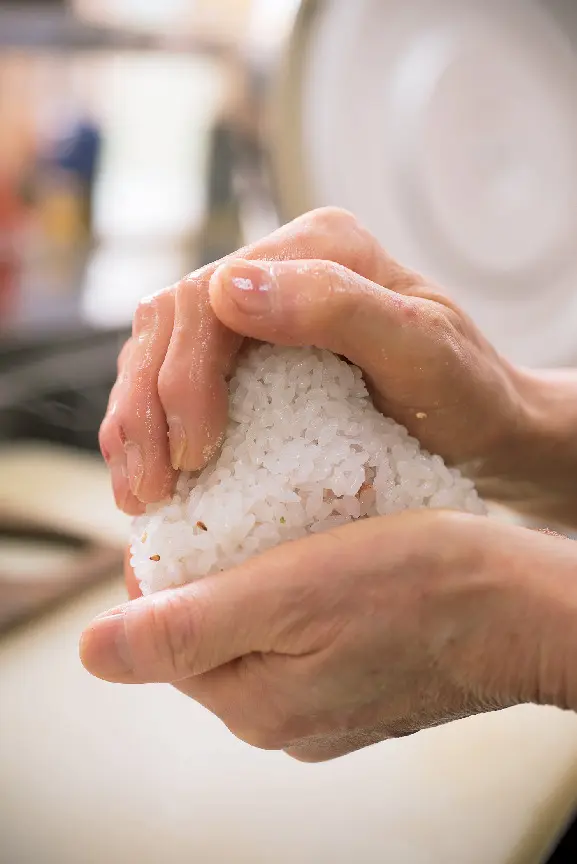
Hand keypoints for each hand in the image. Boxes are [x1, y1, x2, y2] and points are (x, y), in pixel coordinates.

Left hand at [80, 512, 576, 761]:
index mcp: (253, 703)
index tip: (183, 504)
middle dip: (207, 570)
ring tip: (274, 516)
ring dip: (252, 575)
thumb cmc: (416, 587)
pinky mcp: (361, 682)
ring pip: (257, 630)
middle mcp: (283, 717)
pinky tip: (318, 549)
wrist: (523, 609)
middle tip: (230, 497)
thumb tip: (91, 652)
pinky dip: (297, 589)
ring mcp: (326, 704)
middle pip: (208, 634)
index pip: (163, 634)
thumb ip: (186, 628)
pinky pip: (302, 634)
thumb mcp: (288, 596)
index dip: (161, 565)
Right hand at [101, 207, 528, 516]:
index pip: (211, 298)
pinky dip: (150, 427)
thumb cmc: (465, 394)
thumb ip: (337, 307)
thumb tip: (228, 288)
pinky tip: (149, 475)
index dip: (186, 378)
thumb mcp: (423, 349)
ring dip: (133, 422)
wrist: (483, 427)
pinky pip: (172, 380)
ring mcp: (258, 311)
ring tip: (138, 495)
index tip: (195, 456)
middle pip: (171, 324)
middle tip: (149, 491)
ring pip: (156, 351)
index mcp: (318, 247)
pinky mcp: (245, 355)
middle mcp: (279, 269)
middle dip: (146, 409)